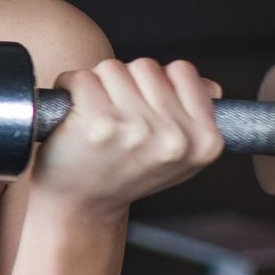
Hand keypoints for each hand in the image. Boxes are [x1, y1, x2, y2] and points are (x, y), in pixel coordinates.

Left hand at [28, 57, 223, 215]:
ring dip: (97, 84)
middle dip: (125, 82)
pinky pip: (81, 78)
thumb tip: (206, 85)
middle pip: (145, 66)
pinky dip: (69, 87)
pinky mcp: (99, 125)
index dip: (157, 82)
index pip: (183, 72)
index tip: (142, 105)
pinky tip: (72, 112)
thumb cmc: (126, 174)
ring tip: (95, 116)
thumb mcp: (180, 155)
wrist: (82, 208)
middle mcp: (175, 137)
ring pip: (113, 68)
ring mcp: (137, 130)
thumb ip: (196, 117)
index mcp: (204, 141)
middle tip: (115, 115)